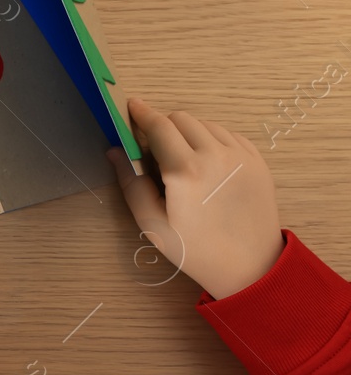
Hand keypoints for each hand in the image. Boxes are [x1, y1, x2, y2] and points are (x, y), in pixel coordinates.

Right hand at [110, 98, 282, 298]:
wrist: (251, 267)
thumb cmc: (196, 250)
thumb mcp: (153, 223)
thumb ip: (131, 183)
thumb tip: (116, 151)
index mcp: (185, 171)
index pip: (158, 126)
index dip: (141, 113)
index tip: (131, 107)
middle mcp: (215, 156)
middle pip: (181, 118)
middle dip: (164, 126)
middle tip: (156, 148)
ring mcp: (241, 157)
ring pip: (206, 124)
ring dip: (189, 132)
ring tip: (184, 158)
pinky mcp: (258, 162)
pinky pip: (229, 135)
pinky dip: (213, 140)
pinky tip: (208, 163)